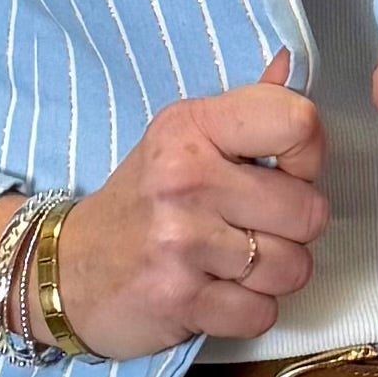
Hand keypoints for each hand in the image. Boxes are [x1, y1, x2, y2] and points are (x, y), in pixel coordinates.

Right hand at [48, 50, 327, 358]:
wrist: (68, 269)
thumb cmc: (142, 201)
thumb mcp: (183, 139)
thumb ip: (244, 108)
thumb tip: (288, 63)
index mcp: (191, 126)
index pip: (299, 122)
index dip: (308, 156)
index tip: (283, 171)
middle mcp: (186, 177)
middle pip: (309, 210)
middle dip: (292, 230)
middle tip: (252, 227)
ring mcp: (181, 241)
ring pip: (293, 267)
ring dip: (272, 275)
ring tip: (233, 262)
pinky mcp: (179, 299)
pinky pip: (263, 313)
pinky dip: (247, 311)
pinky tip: (216, 292)